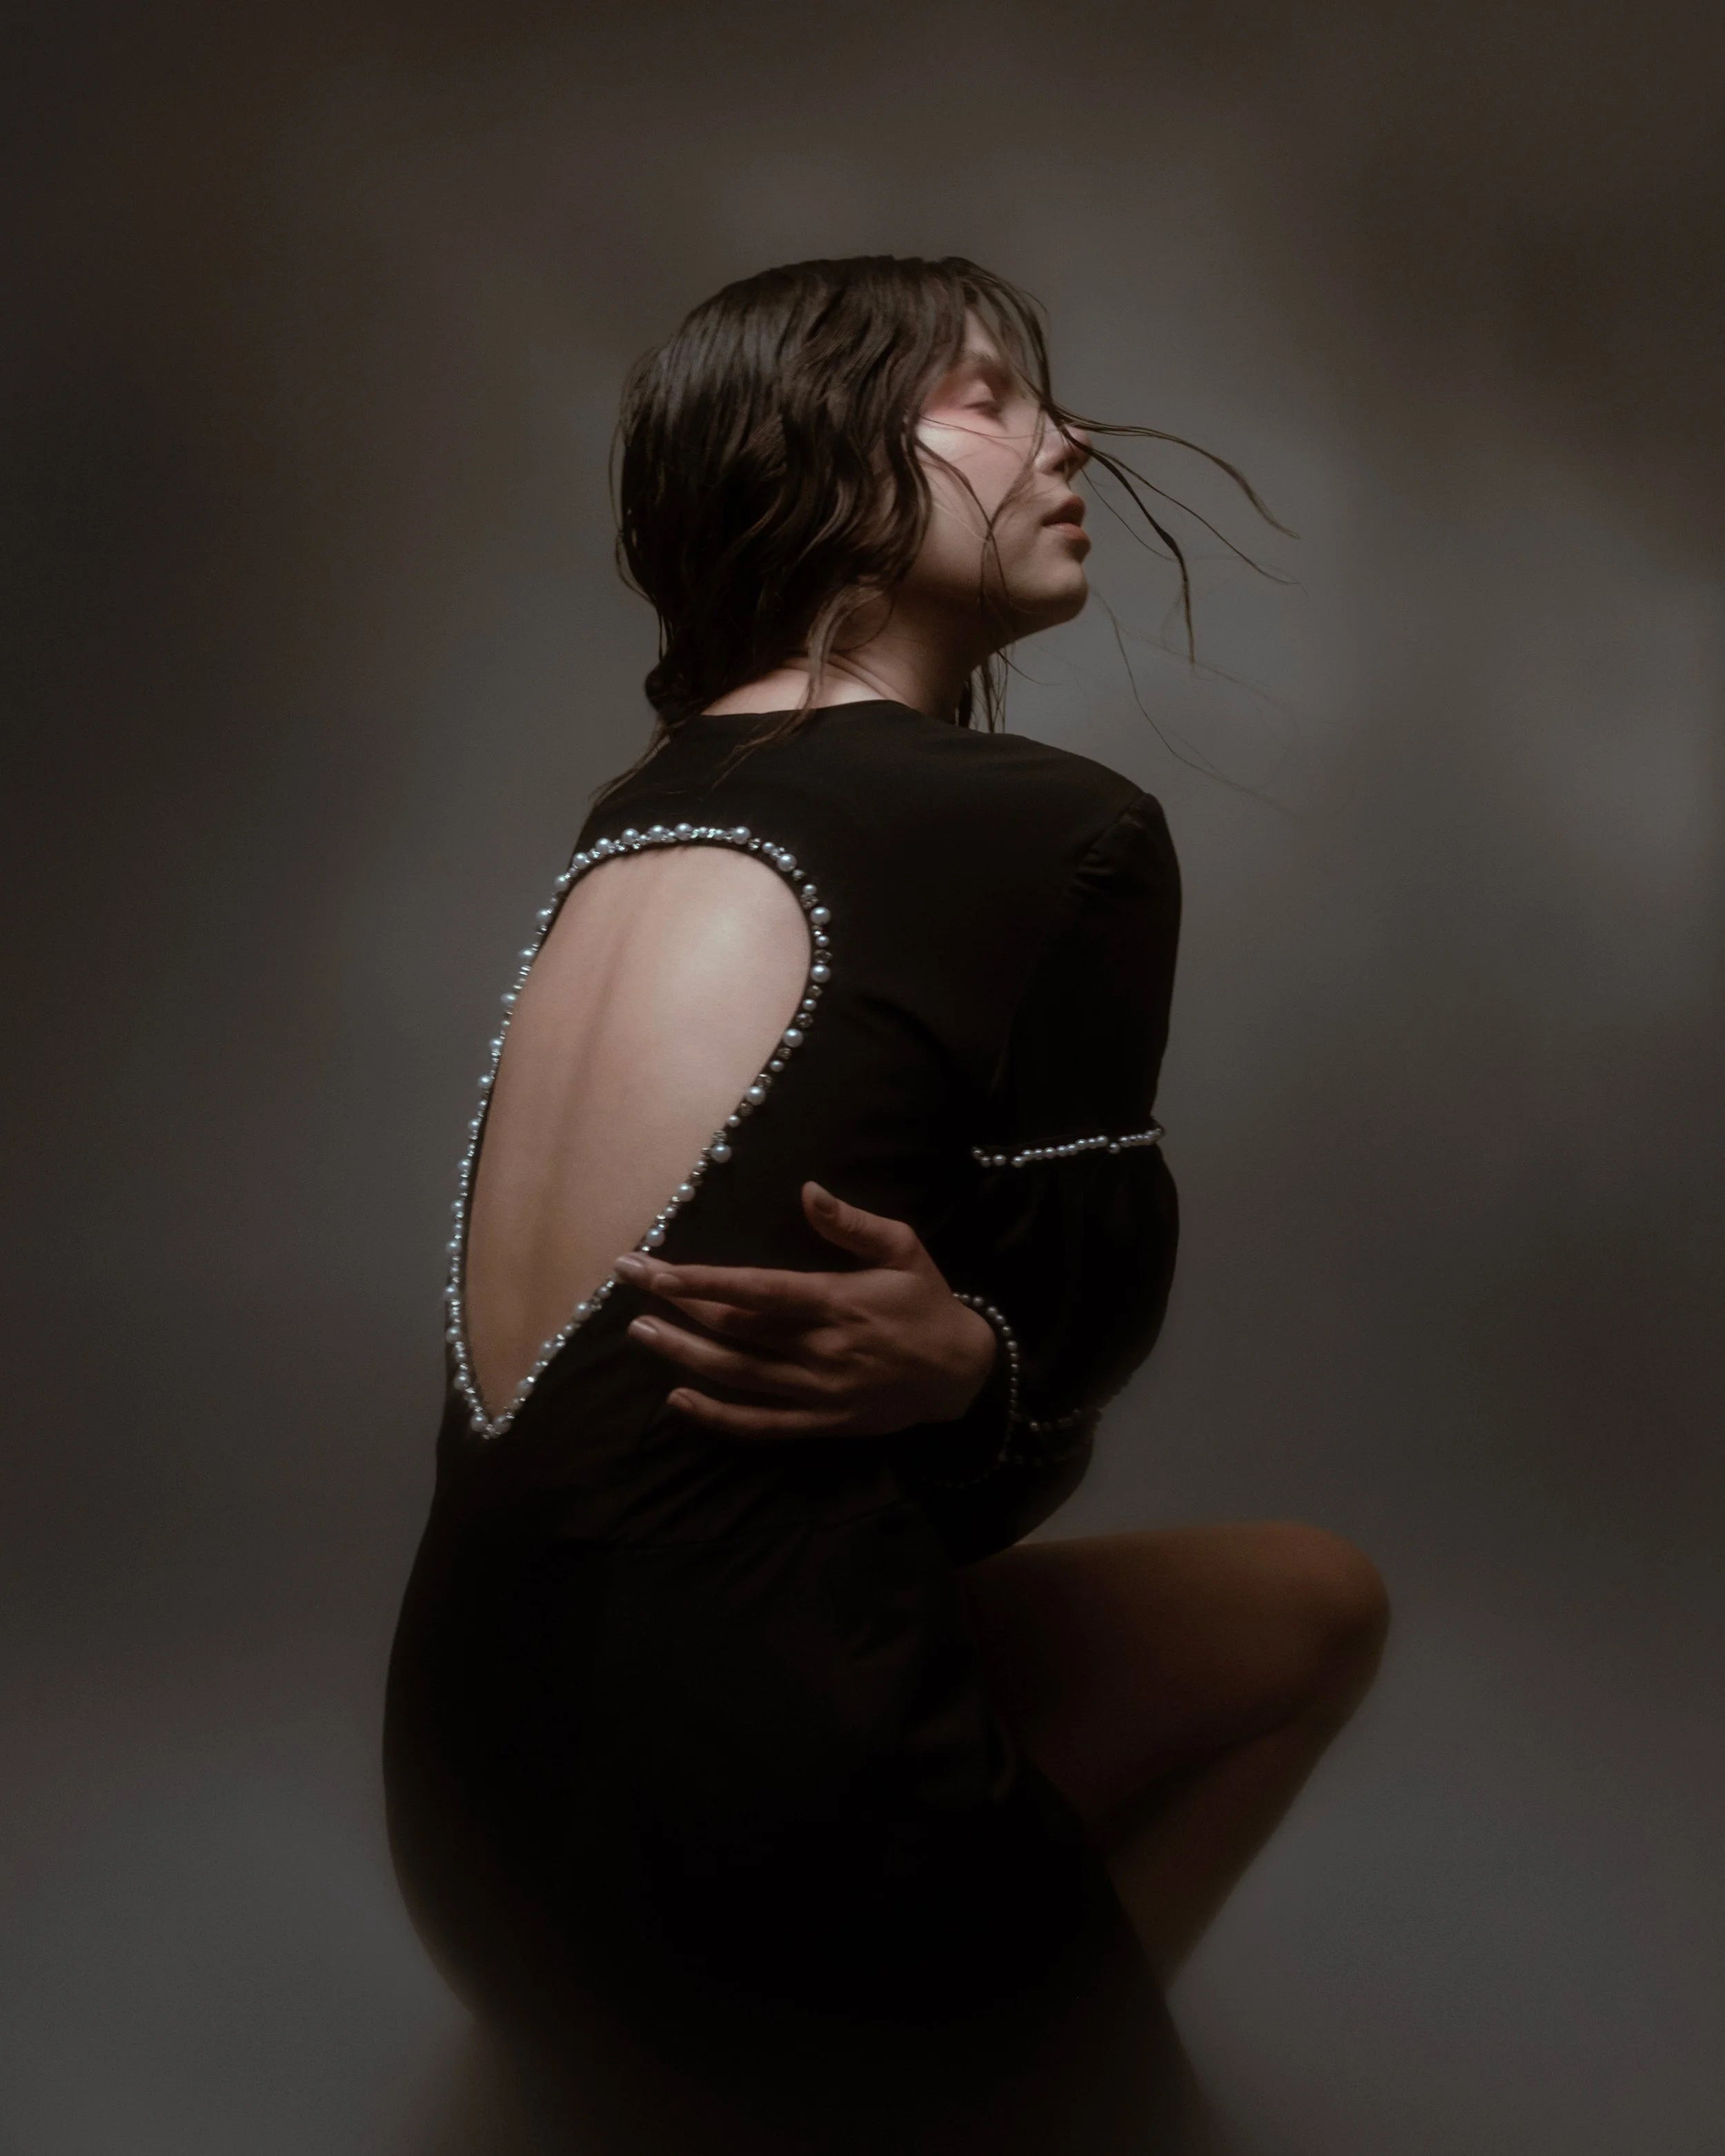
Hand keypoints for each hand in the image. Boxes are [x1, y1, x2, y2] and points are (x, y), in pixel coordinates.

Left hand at [613, 1182, 996, 1438]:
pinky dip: (715, 1416)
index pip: (756, 1291)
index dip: (703, 1281)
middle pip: (734, 1330)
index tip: (659, 1269)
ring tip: (640, 1331)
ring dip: (683, 1354)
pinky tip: (678, 1399)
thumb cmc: (927, 1303)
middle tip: (630, 1281)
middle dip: (676, 1305)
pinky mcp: (819, 1424)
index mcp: (836, 1303)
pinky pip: (758, 1424)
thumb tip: (807, 1191)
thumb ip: (852, 1223)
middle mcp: (820, 1350)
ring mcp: (816, 1392)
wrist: (962, 1375)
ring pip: (736, 1375)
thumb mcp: (903, 1249)